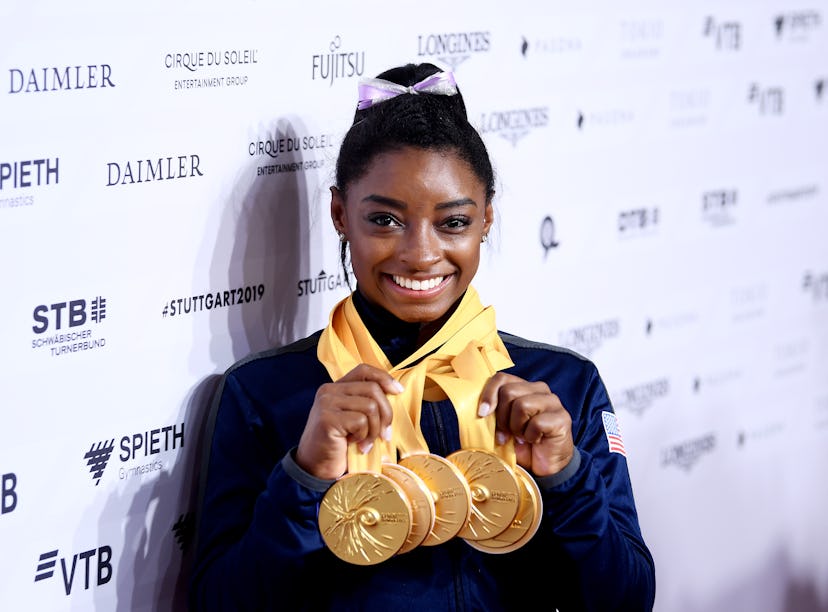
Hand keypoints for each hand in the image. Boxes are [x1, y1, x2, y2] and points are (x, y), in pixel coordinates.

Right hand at [296, 364, 402, 479]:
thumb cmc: (340, 444)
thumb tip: (396, 391)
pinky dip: (364, 436)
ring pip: (370, 406)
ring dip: (374, 429)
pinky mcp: (327, 418)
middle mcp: (329, 390)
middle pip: (373, 389)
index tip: (398, 391)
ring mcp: (326, 403)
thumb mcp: (354, 417)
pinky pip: (361, 421)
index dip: (384, 378)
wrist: (316, 467)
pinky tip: (354, 444)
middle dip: (386, 414)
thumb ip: (367, 402)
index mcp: (336, 387)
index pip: (364, 370)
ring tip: (365, 442)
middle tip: (384, 434)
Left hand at [478, 372, 573, 477]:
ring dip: (516, 427)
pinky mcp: (562, 418)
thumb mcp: (502, 426)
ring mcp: (553, 402)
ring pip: (522, 405)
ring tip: (522, 437)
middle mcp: (540, 390)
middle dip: (502, 417)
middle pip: (508, 391)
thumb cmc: (521, 444)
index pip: (501, 378)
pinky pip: (536, 423)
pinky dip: (530, 436)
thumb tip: (479, 409)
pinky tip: (535, 441)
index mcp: (524, 387)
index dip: (488, 394)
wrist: (544, 466)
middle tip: (506, 434)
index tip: (482, 413)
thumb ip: (493, 413)